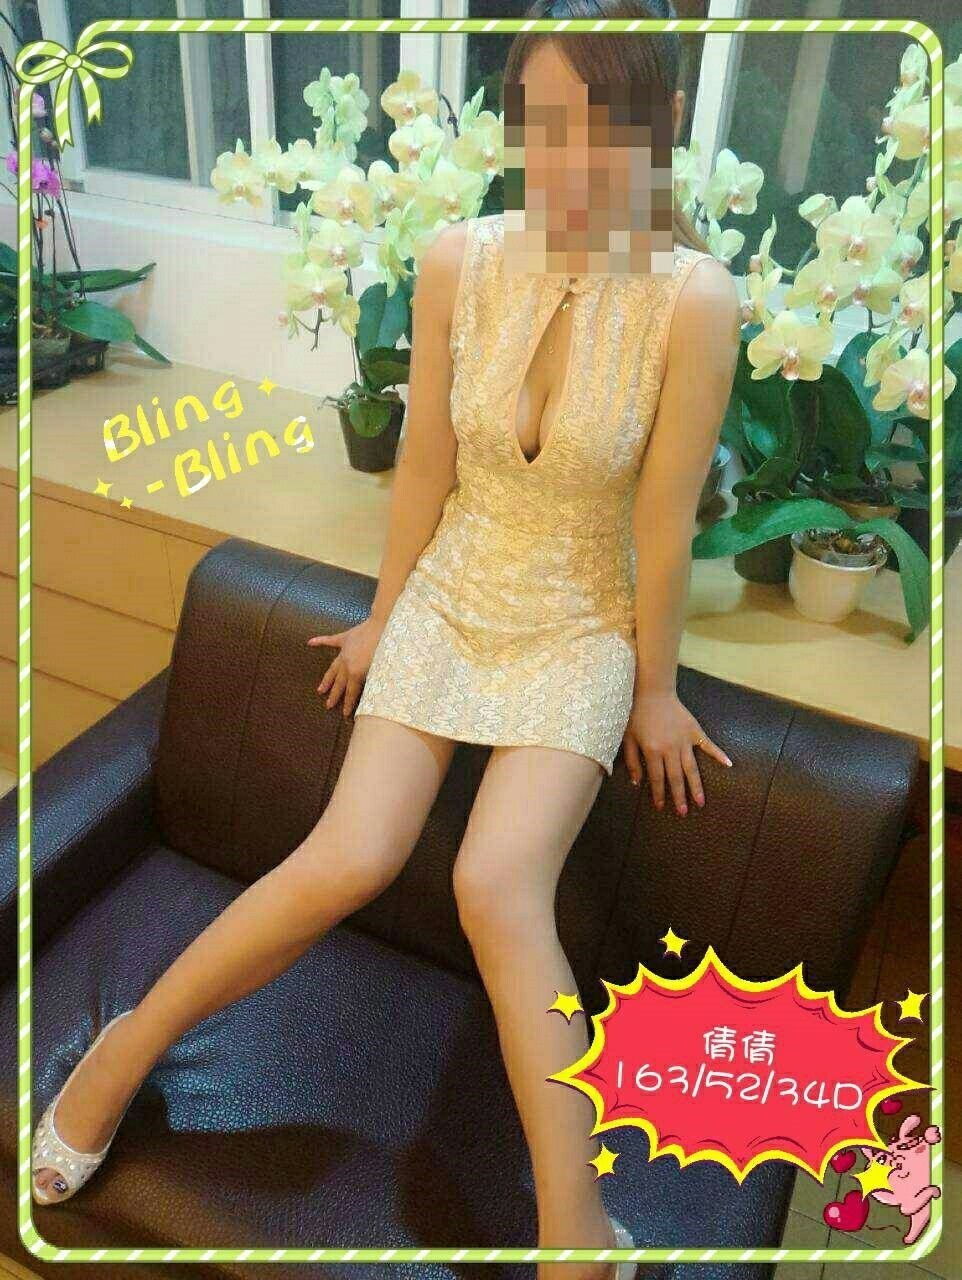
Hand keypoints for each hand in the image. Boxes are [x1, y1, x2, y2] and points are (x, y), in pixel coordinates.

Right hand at [307, 614, 384, 716]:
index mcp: (356, 672)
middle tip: (328, 706)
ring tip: (320, 689)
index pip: (351, 692)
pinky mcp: (346, 638)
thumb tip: (374, 693)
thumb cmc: (387, 647)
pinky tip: (310, 642)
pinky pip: (330, 640)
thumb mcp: (383, 669)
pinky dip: (320, 641)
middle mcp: (346, 663)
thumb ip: (375, 681)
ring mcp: (344, 650)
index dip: (348, 704)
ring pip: (333, 668)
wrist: (384, 624)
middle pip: (339, 683)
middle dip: (335, 695)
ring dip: (327, 679)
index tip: (344, 715)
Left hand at [622, 690, 731, 813]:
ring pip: (691, 768)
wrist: (652, 692)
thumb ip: (631, 761)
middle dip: (679, 796)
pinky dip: (719, 755)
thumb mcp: (628, 738)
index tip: (661, 807)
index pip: (657, 779)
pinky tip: (729, 765)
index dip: (659, 794)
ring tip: (701, 801)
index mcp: (653, 751)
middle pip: (676, 778)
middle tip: (683, 812)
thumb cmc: (637, 715)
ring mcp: (684, 740)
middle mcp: (670, 749)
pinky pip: (708, 745)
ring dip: (696, 786)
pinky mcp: (694, 731)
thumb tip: (636, 782)